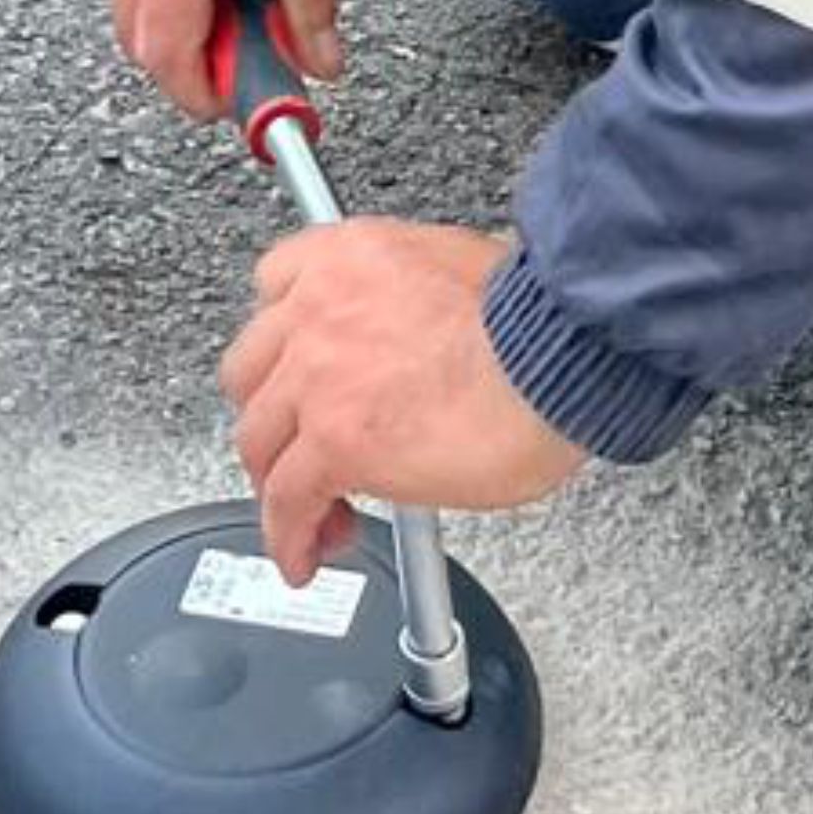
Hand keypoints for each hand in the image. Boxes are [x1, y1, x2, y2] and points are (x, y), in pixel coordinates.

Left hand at [218, 221, 586, 581]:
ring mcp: (318, 375)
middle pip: (252, 372)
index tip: (293, 373)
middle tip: (300, 451)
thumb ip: (414, 303)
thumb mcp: (462, 274)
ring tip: (310, 519)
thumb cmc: (540, 322)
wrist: (560, 358)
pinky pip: (287, 501)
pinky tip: (304, 556)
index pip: (275, 289)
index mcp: (352, 257)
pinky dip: (289, 536)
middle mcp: (320, 308)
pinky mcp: (336, 442)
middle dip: (273, 417)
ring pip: (260, 440)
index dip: (282, 344)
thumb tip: (422, 346)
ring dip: (276, 483)